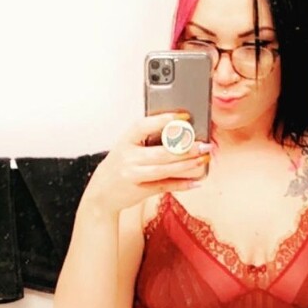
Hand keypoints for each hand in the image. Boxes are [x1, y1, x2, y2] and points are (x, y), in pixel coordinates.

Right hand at [83, 112, 211, 214]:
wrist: (102, 191)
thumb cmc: (121, 165)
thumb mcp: (128, 147)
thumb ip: (149, 139)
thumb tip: (182, 132)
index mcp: (126, 140)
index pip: (144, 125)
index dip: (164, 120)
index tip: (184, 116)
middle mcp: (128, 157)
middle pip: (160, 152)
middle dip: (186, 149)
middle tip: (204, 144)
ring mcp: (133, 174)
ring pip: (164, 169)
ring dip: (187, 165)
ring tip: (204, 158)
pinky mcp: (140, 190)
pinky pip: (165, 186)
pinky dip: (182, 184)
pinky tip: (196, 181)